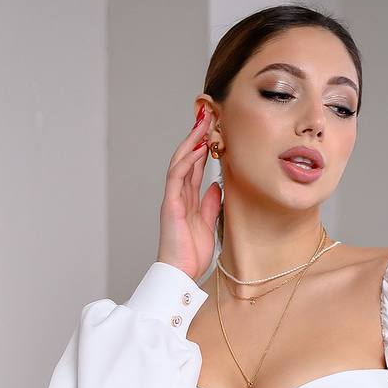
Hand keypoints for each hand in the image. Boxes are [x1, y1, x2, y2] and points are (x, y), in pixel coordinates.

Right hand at [156, 102, 222, 281]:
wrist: (181, 273)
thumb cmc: (191, 254)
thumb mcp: (208, 223)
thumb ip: (211, 203)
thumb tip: (217, 185)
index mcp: (188, 199)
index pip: (195, 166)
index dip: (204, 146)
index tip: (214, 128)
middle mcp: (179, 194)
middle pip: (187, 158)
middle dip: (196, 136)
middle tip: (207, 114)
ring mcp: (173, 198)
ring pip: (180, 162)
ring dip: (191, 141)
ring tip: (202, 123)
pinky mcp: (170, 204)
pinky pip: (177, 177)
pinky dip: (186, 161)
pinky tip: (197, 148)